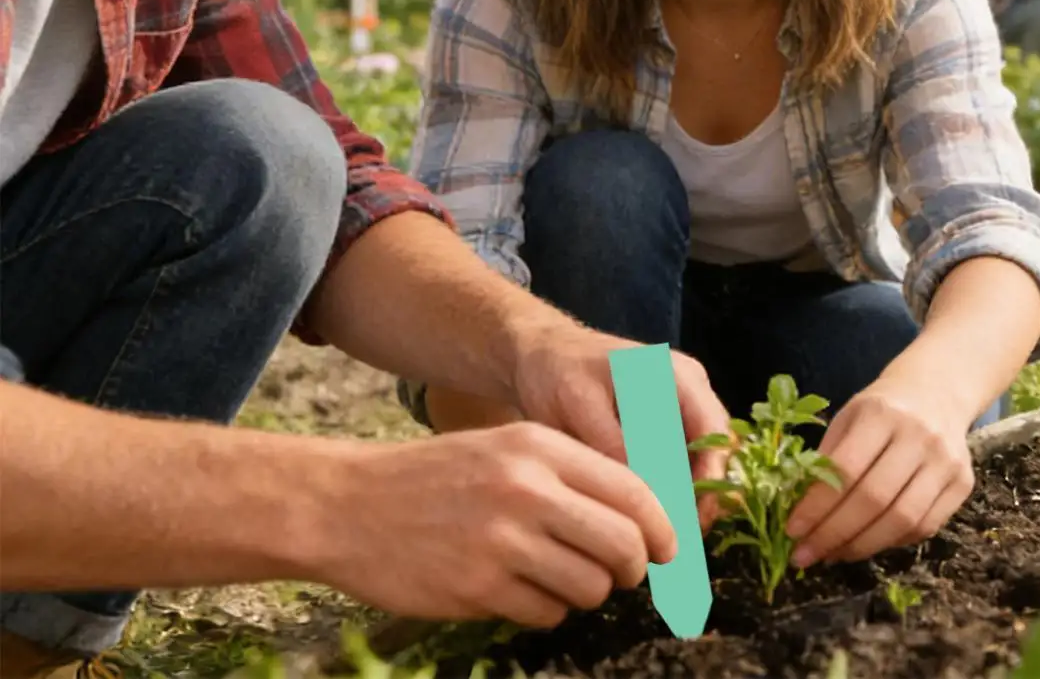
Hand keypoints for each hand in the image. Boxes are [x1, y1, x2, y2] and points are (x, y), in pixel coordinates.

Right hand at [312, 421, 676, 627]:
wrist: (352, 505)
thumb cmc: (440, 476)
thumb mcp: (507, 448)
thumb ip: (570, 474)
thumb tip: (640, 515)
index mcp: (541, 447)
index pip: (633, 491)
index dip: (661, 526)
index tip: (667, 547)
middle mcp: (528, 490)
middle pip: (623, 544)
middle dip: (634, 567)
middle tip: (626, 572)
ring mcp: (502, 541)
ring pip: (591, 586)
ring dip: (589, 591)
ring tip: (563, 577)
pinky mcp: (478, 588)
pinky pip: (546, 613)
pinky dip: (545, 609)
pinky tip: (521, 590)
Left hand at [512, 321, 731, 531]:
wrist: (541, 354)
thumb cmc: (558, 373)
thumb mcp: (581, 407)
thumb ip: (616, 447)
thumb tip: (646, 497)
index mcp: (678, 376)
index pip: (714, 434)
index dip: (708, 482)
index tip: (686, 524)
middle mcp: (691, 390)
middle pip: (718, 452)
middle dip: (703, 499)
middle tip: (676, 545)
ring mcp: (684, 407)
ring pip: (705, 463)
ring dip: (692, 501)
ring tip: (665, 543)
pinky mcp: (669, 426)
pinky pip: (686, 464)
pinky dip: (676, 494)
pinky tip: (653, 524)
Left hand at [783, 373, 973, 567]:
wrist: (937, 393)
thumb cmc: (882, 410)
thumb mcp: (848, 418)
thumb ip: (827, 460)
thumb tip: (801, 515)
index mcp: (881, 412)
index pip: (845, 469)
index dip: (817, 506)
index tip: (792, 531)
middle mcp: (919, 435)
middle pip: (874, 499)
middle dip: (834, 534)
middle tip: (805, 555)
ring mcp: (945, 460)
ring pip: (902, 520)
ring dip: (862, 546)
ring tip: (834, 554)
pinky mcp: (963, 483)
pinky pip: (925, 526)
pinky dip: (892, 542)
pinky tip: (868, 543)